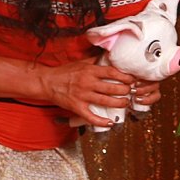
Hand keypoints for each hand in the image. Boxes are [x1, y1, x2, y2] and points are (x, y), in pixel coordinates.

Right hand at [38, 58, 152, 119]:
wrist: (47, 82)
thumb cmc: (64, 72)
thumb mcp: (81, 63)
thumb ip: (95, 61)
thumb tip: (109, 57)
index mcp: (90, 71)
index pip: (112, 72)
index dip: (125, 77)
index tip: (132, 79)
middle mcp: (87, 83)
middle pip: (112, 88)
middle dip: (125, 91)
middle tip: (131, 92)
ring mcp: (82, 96)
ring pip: (105, 101)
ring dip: (119, 103)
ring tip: (125, 103)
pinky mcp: (76, 107)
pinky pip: (91, 116)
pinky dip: (101, 121)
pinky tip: (110, 122)